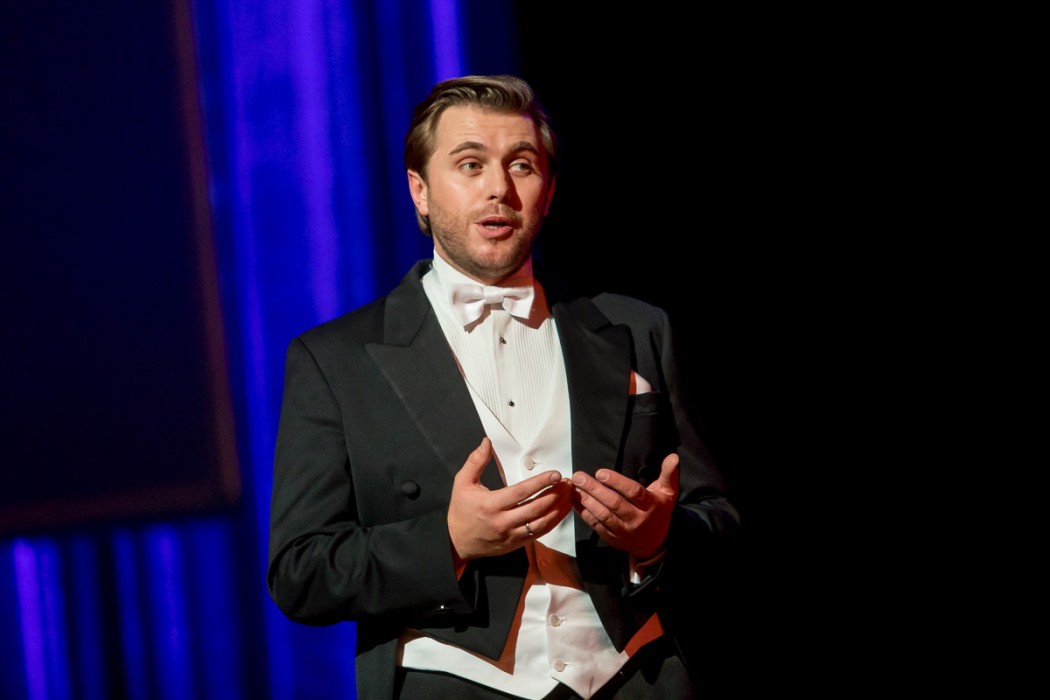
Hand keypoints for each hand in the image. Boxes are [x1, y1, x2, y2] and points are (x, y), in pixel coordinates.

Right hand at [448, 437, 572, 561]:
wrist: (456, 543)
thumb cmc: (460, 511)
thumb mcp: (462, 483)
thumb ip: (475, 462)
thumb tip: (486, 443)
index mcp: (490, 505)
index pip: (521, 492)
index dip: (540, 483)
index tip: (555, 475)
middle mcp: (502, 522)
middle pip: (536, 508)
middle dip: (555, 494)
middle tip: (567, 483)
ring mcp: (510, 535)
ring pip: (541, 523)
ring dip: (558, 509)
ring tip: (568, 496)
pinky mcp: (516, 544)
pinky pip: (539, 534)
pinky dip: (553, 522)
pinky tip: (560, 512)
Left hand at [570, 452, 679, 560]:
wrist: (654, 543)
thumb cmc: (659, 511)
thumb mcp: (668, 493)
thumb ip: (669, 474)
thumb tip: (673, 456)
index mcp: (650, 506)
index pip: (633, 493)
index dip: (617, 482)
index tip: (600, 472)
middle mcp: (636, 519)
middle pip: (614, 504)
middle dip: (594, 489)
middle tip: (579, 476)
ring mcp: (623, 531)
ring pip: (602, 515)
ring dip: (586, 501)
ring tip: (574, 486)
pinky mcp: (611, 538)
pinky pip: (596, 525)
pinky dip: (583, 513)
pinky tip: (574, 500)